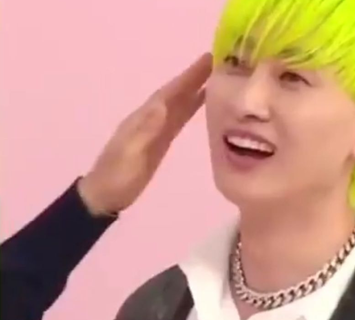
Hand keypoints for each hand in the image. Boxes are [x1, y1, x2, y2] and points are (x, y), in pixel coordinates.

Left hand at [78, 53, 211, 215]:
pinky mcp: (161, 141)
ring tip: (217, 77)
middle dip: (195, 77)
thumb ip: (145, 130)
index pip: (168, 93)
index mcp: (143, 119)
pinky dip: (191, 108)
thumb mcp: (130, 154)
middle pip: (175, 94)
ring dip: (195, 89)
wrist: (106, 195)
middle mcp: (150, 119)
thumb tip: (162, 106)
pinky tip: (202, 103)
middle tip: (219, 61)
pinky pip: (179, 119)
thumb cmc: (117, 177)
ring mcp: (156, 130)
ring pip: (179, 104)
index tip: (207, 60)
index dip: (187, 77)